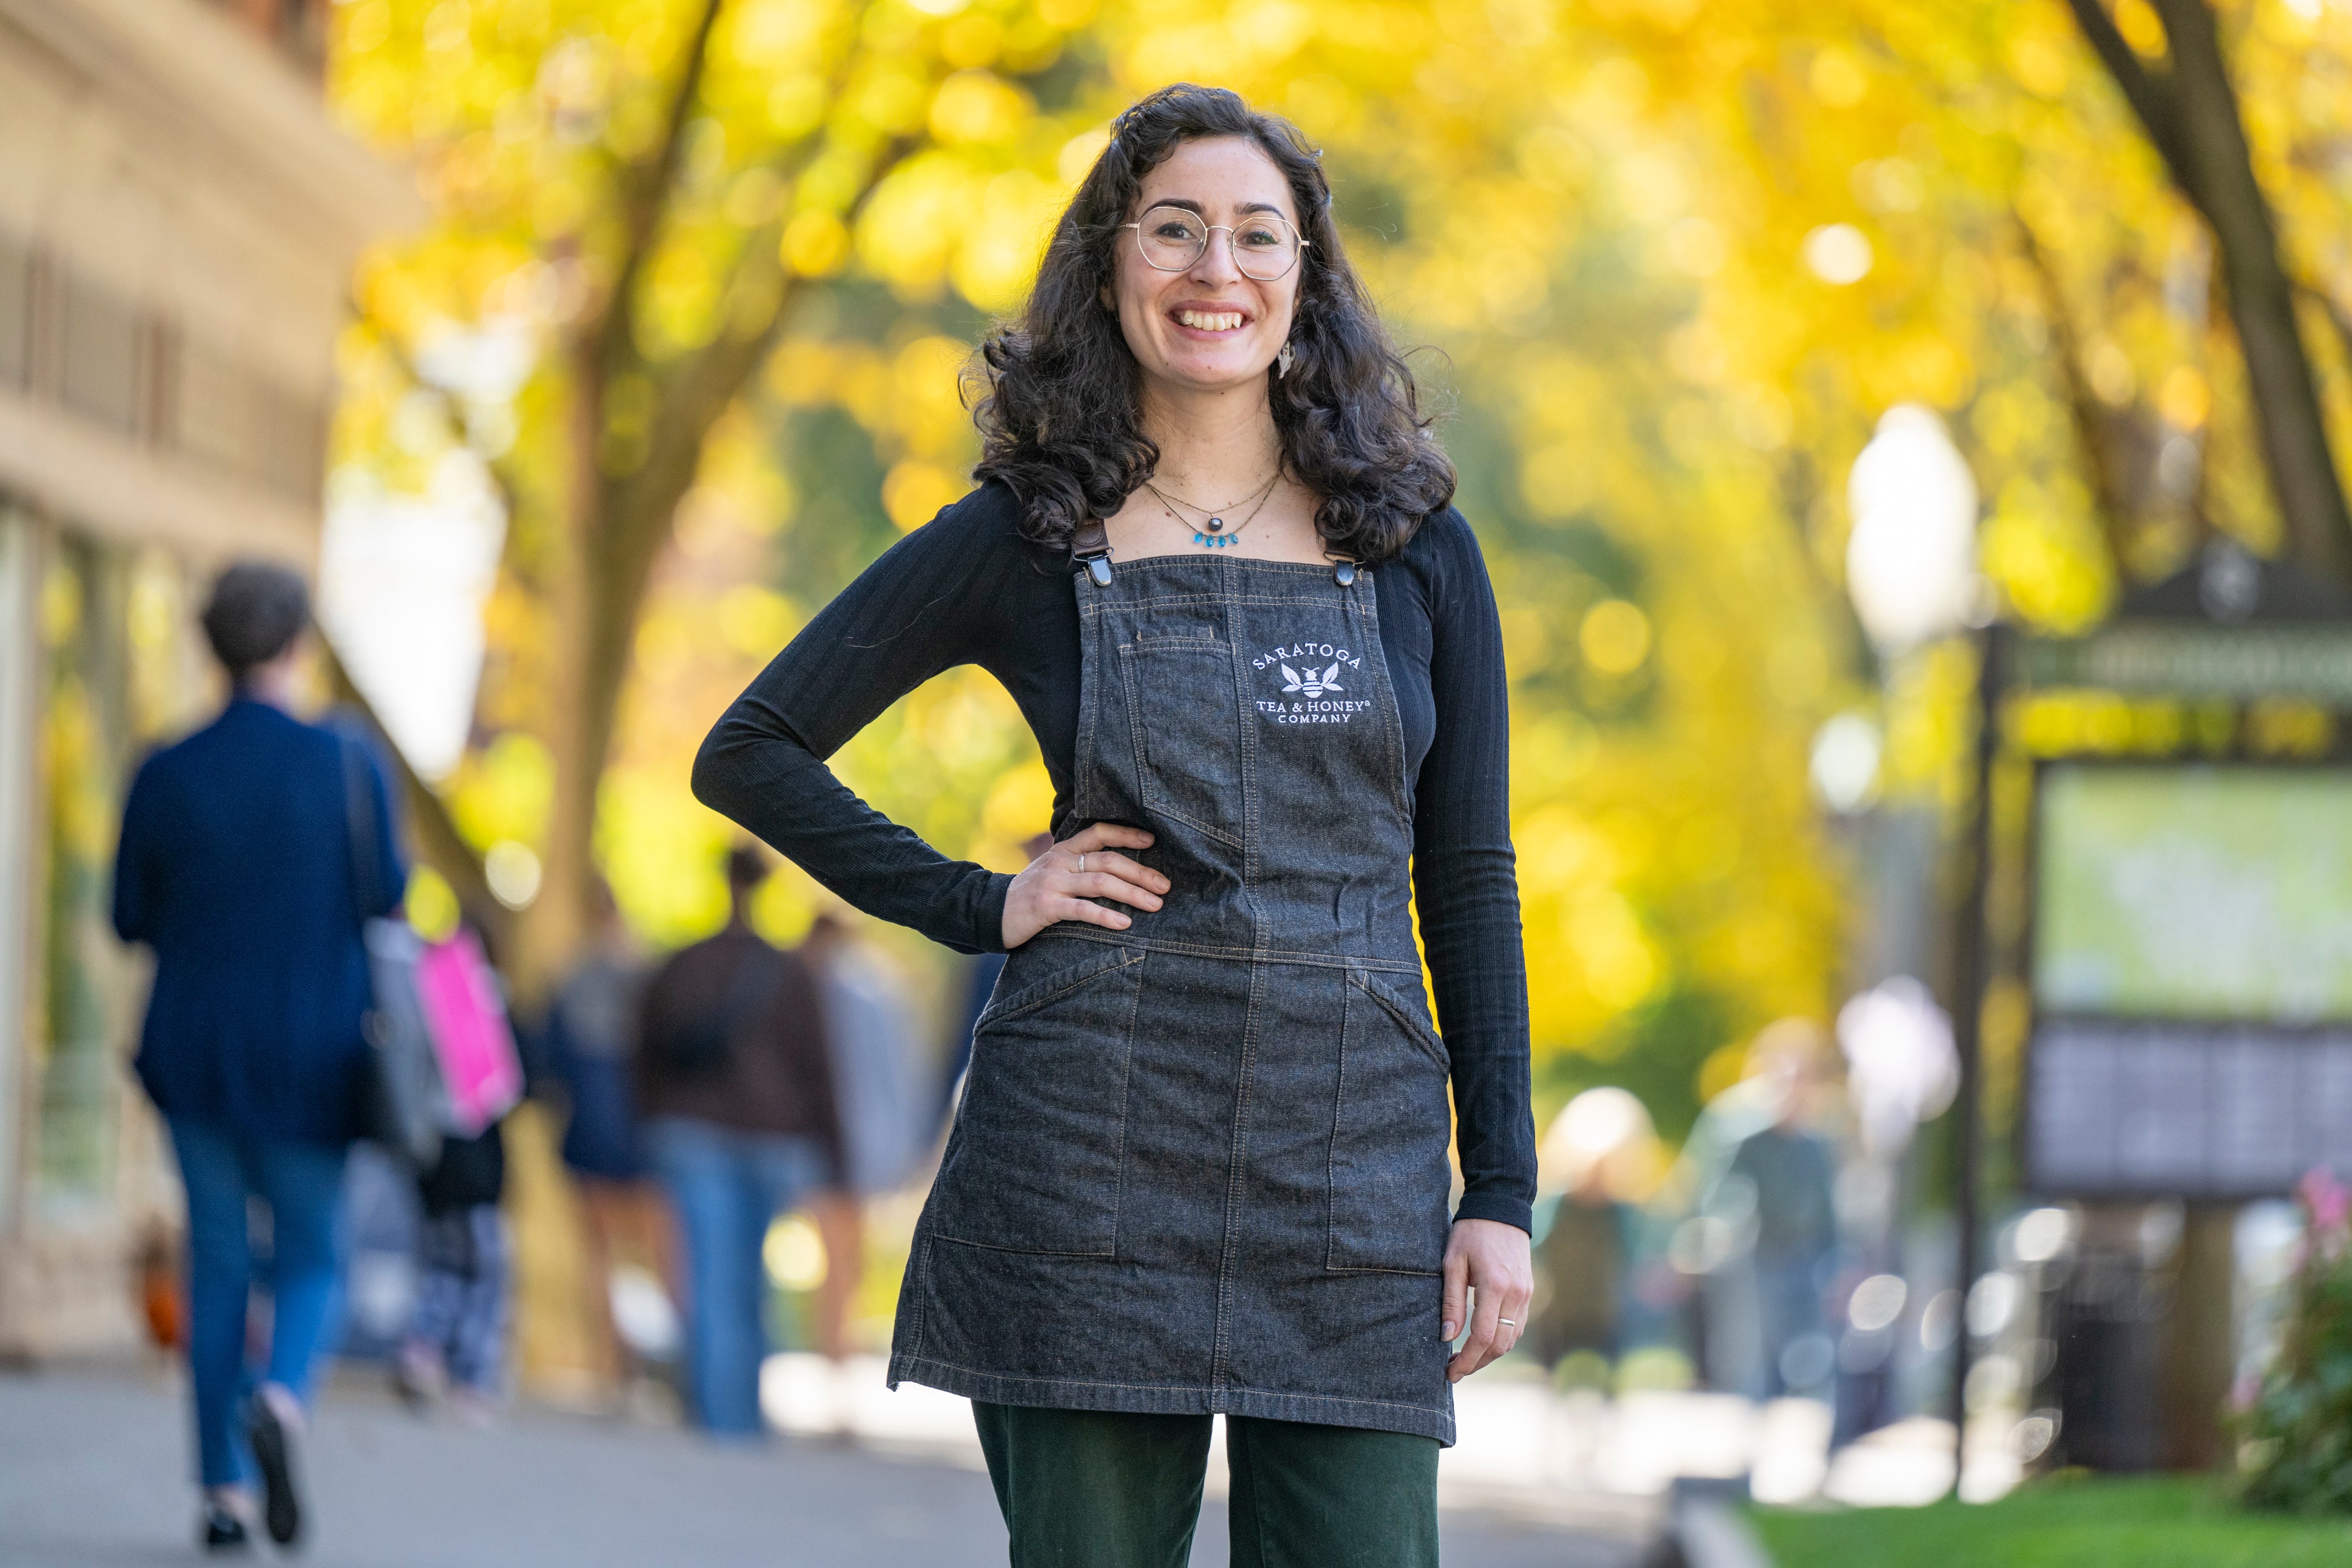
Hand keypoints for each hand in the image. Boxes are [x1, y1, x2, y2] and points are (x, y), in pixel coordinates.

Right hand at [1000, 823, 1166, 947]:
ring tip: (1155, 905)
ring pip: (1100, 883)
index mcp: (1063, 850)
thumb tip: (1120, 873)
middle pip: (1108, 861)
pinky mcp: (1045, 906)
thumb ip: (1078, 866)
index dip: (1127, 834)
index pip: (1099, 833)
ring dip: (1132, 894)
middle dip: (1140, 872)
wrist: (991, 911)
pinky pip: (1082, 909)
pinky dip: (1106, 916)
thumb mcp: (1052, 872)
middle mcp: (1059, 862)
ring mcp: (1052, 883)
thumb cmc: (1030, 894)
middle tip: (1165, 886)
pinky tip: (1125, 923)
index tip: (1153, 841)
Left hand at [1440, 1217, 1532, 1381]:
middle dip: (1477, 1363)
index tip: (1450, 1372)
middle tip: (1455, 1371)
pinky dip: (1501, 1339)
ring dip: (1489, 1354)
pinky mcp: (1529, 1292)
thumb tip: (1446, 1337)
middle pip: (1499, 1344)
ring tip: (1466, 1359)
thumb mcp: (1452, 1262)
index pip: (1482, 1336)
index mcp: (1494, 1285)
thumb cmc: (1470, 1233)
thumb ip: (1451, 1301)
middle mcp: (1515, 1293)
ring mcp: (1526, 1294)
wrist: (1501, 1209)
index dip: (1466, 1360)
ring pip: (1511, 1338)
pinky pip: (1517, 1326)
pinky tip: (1483, 1341)